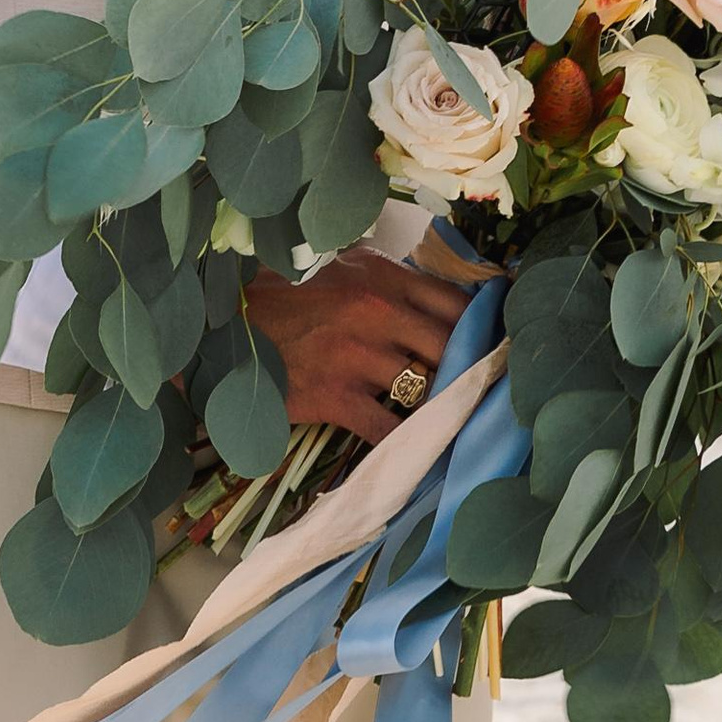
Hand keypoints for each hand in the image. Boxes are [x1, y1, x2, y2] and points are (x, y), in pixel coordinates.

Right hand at [242, 245, 474, 444]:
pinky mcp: (337, 396)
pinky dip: (407, 444)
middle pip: (452, 348)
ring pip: (426, 389)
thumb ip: (385, 281)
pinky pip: (389, 429)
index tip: (497, 348)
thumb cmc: (283, 297)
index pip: (456, 303)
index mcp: (381, 276)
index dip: (484, 330)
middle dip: (471, 372)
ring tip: (457, 422)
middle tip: (486, 392)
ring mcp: (357, 355)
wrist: (225, 329)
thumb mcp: (338, 268)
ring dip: (442, 408)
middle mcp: (376, 311)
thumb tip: (435, 302)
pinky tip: (419, 452)